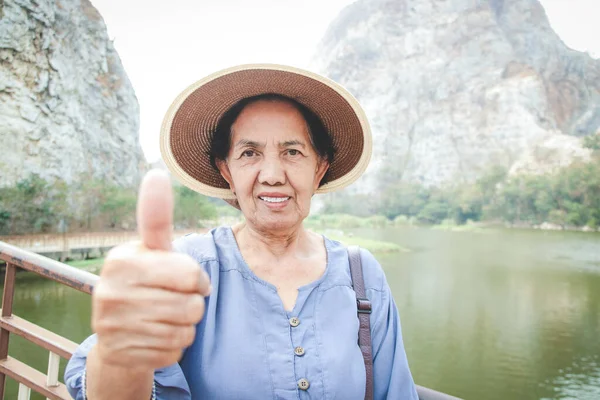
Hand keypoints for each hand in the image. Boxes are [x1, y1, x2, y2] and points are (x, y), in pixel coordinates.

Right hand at [91, 169, 210, 369]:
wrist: (117, 333)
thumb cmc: (145, 281)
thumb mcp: (151, 251)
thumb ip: (157, 219)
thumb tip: (155, 174)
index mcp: (122, 260)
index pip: (188, 272)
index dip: (197, 278)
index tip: (193, 280)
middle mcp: (111, 291)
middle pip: (193, 304)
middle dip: (194, 303)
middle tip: (176, 299)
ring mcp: (113, 325)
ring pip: (185, 329)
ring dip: (185, 326)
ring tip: (165, 317)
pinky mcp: (121, 353)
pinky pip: (174, 350)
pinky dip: (174, 346)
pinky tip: (156, 336)